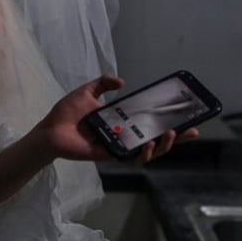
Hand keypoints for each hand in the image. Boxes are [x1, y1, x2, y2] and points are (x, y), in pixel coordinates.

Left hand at [33, 75, 198, 164]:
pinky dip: (142, 153)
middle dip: (175, 138)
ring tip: (169, 135)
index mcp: (121, 122)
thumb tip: (122, 82)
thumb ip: (103, 84)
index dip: (168, 122)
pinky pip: (129, 158)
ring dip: (162, 146)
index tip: (187, 117)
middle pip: (156, 140)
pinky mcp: (109, 155)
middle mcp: (123, 136)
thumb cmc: (67, 112)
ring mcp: (118, 147)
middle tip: (191, 131)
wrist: (50, 128)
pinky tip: (149, 145)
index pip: (149, 123)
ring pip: (147, 152)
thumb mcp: (87, 91)